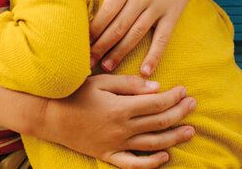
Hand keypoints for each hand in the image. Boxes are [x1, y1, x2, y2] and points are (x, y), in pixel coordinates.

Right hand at [39, 74, 196, 167]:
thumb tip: (156, 87)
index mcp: (120, 107)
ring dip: (174, 138)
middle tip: (192, 104)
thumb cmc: (73, 93)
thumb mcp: (100, 81)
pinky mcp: (108, 155)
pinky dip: (151, 163)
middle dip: (179, 113)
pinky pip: (133, 164)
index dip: (173, 97)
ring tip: (189, 131)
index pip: (156, 103)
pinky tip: (165, 156)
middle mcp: (121, 128)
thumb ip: (129, 84)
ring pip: (152, 144)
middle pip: (159, 122)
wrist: (49, 116)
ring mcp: (115, 145)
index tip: (183, 90)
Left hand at [88, 0, 209, 75]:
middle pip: (119, 25)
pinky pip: (162, 39)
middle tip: (87, 61)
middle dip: (102, 45)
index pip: (108, 9)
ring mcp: (158, 8)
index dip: (94, 27)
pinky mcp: (172, 16)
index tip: (81, 40)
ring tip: (106, 67)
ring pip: (136, 34)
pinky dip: (154, 56)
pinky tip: (145, 72)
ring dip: (121, 52)